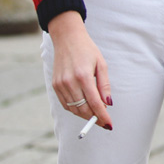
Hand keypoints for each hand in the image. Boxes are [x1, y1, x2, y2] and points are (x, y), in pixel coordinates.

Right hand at [47, 11, 113, 131]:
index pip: (95, 103)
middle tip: (104, 121)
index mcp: (83, 76)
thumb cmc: (88, 50)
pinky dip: (75, 109)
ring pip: (73, 109)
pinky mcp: (54, 85)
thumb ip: (104, 85)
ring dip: (85, 115)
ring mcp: (60, 85)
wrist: (67, 39)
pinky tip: (83, 107)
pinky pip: (65, 104)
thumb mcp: (101, 64)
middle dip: (94, 118)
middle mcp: (70, 82)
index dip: (102, 116)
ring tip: (95, 114)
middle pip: (83, 109)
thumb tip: (108, 104)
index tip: (109, 124)